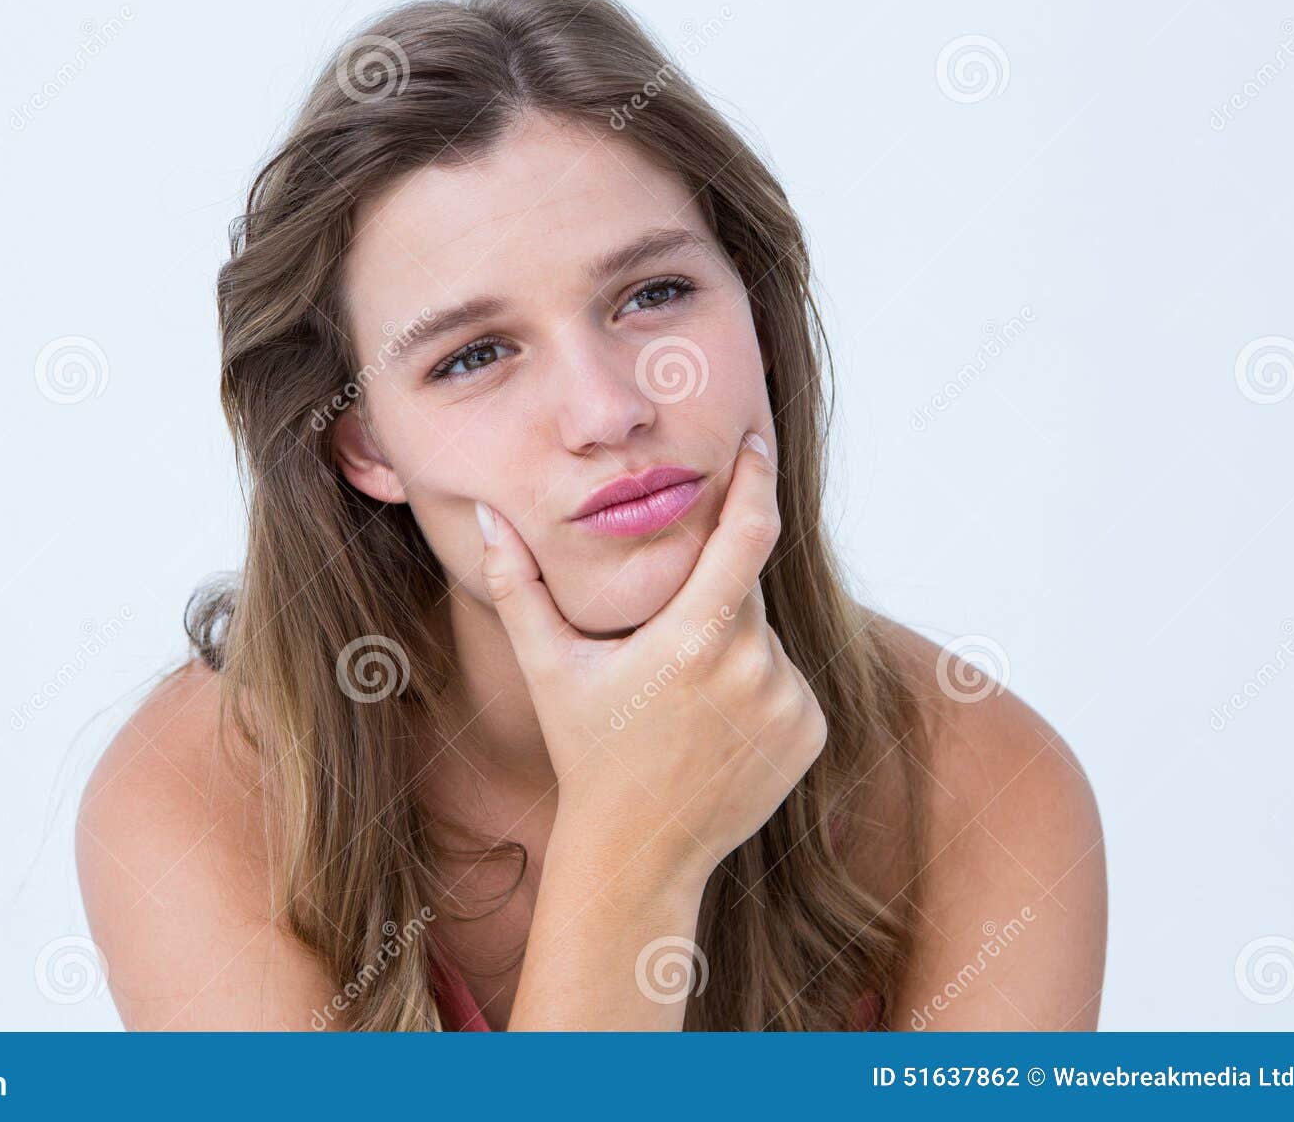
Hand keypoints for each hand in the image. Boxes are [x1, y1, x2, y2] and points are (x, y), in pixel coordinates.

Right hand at [473, 429, 827, 880]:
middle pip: (745, 587)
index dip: (754, 479)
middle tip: (665, 636)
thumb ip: (516, 585)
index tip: (754, 443)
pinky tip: (711, 723)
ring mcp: (787, 703)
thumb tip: (485, 514)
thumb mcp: (549, 667)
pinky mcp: (808, 730)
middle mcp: (754, 669)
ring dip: (728, 641)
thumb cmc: (588, 752)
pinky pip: (786, 677)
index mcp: (693, 642)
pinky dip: (755, 682)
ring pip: (763, 634)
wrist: (641, 850)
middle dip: (709, 591)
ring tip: (679, 698)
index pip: (747, 534)